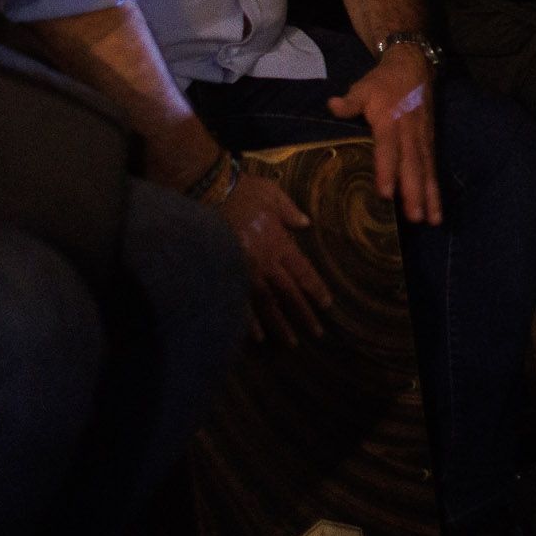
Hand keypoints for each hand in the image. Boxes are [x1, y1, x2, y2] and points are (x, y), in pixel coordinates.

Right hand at [218, 173, 330, 344]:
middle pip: (289, 294)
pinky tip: (257, 337)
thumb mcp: (273, 195)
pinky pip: (240, 304)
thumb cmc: (243, 193)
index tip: (327, 304)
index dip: (316, 289)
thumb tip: (305, 224)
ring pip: (267, 305)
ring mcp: (245, 273)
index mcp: (279, 244)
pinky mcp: (228, 275)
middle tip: (317, 333)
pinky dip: (249, 323)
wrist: (209, 195)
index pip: (303, 272)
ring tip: (291, 342)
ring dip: (280, 325)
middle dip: (303, 314)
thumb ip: (290, 212)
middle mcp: (265, 264)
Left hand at [328, 46, 440, 225]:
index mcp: (390, 121)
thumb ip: (350, 100)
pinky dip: (436, 191)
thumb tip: (332, 105)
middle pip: (412, 165)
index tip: (386, 193)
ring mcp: (422, 140)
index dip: (387, 170)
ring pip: (426, 171)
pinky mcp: (429, 144)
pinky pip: (433, 169)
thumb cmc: (383, 82)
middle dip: (414, 192)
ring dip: (429, 196)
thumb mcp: (364, 87)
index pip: (388, 148)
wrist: (413, 67)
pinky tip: (437, 212)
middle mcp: (409, 134)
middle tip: (414, 218)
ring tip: (430, 221)